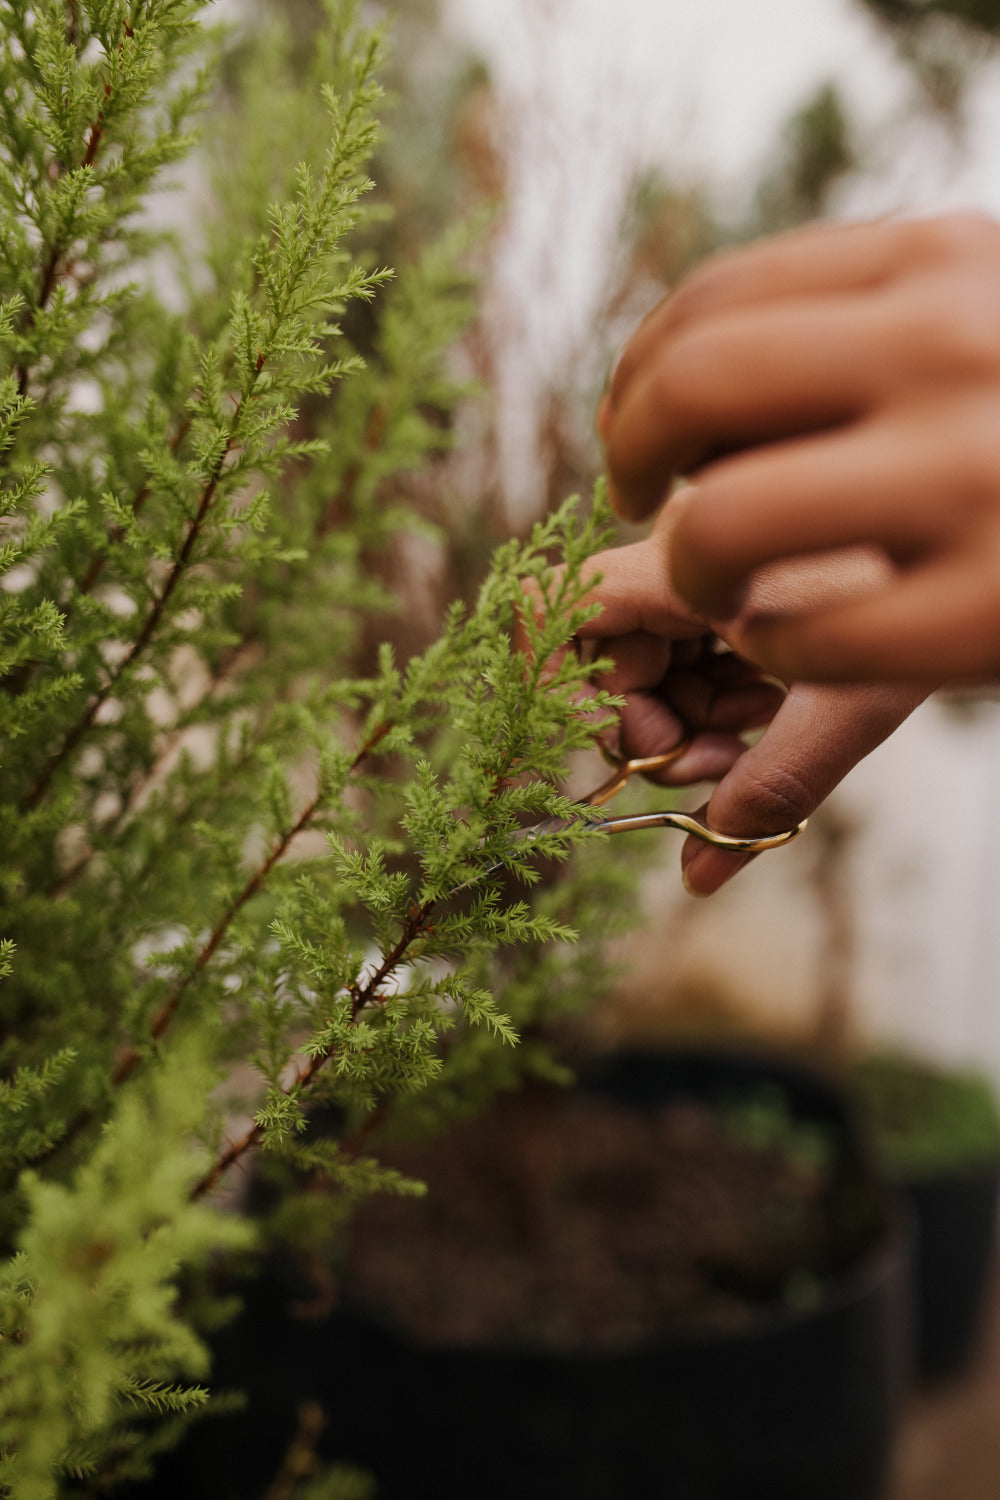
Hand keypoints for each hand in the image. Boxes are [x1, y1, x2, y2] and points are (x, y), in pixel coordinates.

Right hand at [573, 503, 925, 894]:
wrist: (979, 539)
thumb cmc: (919, 598)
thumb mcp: (846, 708)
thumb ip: (766, 790)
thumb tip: (700, 877)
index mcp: (687, 561)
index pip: (559, 604)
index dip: (560, 683)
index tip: (622, 742)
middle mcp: (682, 553)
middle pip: (609, 656)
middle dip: (653, 729)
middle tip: (715, 761)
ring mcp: (703, 567)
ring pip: (649, 664)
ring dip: (691, 721)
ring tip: (754, 733)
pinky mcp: (727, 583)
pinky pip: (687, 653)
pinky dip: (715, 697)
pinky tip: (763, 706)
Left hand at [600, 212, 999, 684]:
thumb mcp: (978, 320)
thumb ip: (859, 322)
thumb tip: (673, 378)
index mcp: (941, 260)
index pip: (714, 304)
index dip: (636, 378)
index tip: (630, 432)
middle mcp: (952, 347)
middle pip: (691, 389)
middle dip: (624, 453)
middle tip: (631, 503)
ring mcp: (971, 476)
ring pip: (720, 521)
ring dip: (686, 567)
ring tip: (719, 586)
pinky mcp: (985, 609)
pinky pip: (795, 638)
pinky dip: (765, 649)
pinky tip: (793, 642)